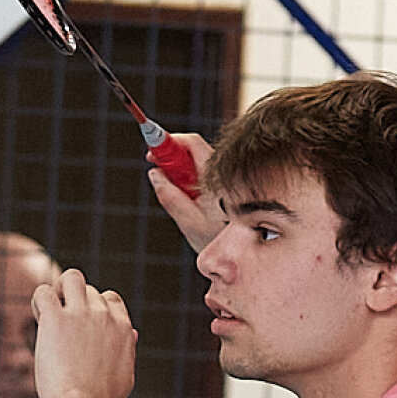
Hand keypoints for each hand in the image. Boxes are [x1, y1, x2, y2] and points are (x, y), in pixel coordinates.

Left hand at [32, 269, 137, 397]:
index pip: (110, 298)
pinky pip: (44, 292)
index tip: (84, 326)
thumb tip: (132, 334)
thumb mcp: (126, 375)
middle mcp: (104, 315)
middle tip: (63, 329)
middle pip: (89, 290)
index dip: (96, 308)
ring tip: (51, 311)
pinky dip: (39, 301)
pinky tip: (39, 318)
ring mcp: (80, 314)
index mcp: (122, 327)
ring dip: (59, 289)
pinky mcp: (56, 318)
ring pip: (71, 278)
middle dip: (75, 305)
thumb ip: (128, 350)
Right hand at [147, 131, 216, 250]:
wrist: (244, 254)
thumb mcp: (191, 222)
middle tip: (160, 177)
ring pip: (198, 167)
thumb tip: (155, 174)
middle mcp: (224, 174)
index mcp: (216, 177)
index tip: (152, 155)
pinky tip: (195, 208)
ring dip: (182, 176)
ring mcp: (227, 181)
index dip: (168, 143)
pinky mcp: (228, 190)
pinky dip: (193, 186)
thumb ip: (170, 197)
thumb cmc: (220, 241)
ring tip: (181, 202)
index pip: (191, 143)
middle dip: (172, 161)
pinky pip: (206, 179)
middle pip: (194, 152)